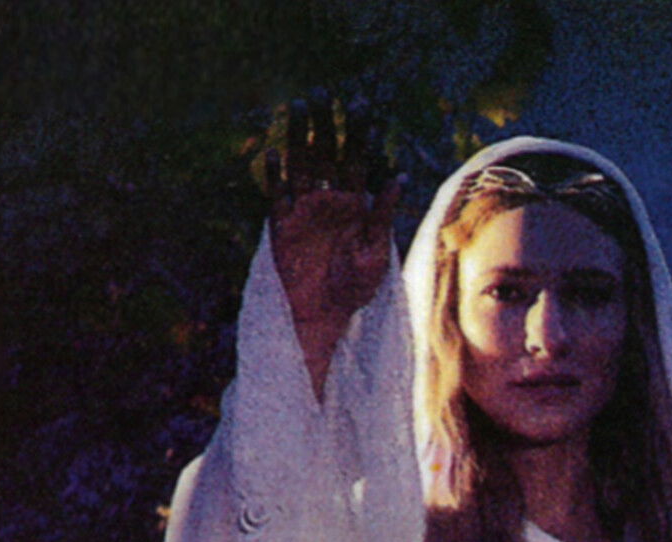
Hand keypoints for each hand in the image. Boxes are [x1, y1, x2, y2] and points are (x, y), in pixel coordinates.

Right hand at [265, 93, 400, 397]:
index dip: (357, 133)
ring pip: (300, 165)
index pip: (355, 160)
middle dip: (324, 123)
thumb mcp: (376, 252)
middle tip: (322, 93)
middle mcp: (328, 202)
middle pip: (325, 154)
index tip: (359, 104)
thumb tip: (398, 175)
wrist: (323, 318)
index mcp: (354, 205)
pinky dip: (274, 175)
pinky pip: (276, 196)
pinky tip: (274, 152)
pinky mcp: (282, 228)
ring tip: (298, 106)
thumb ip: (382, 214)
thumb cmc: (355, 290)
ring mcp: (303, 212)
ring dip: (299, 136)